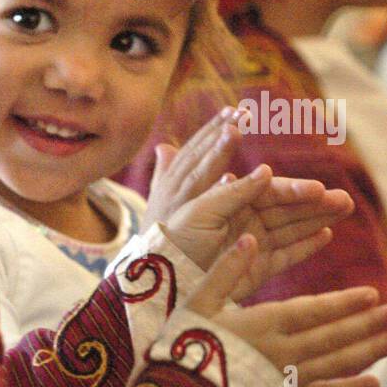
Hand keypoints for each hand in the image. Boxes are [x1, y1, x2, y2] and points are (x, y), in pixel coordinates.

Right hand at [141, 107, 241, 229]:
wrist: (144, 277)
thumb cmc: (157, 239)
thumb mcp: (159, 202)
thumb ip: (165, 173)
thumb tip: (165, 146)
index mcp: (169, 182)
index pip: (193, 150)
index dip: (211, 129)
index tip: (232, 110)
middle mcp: (171, 190)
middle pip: (196, 155)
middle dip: (217, 132)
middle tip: (240, 112)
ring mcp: (177, 207)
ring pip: (198, 174)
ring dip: (217, 152)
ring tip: (235, 132)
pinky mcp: (185, 228)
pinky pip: (207, 206)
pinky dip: (226, 190)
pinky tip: (242, 176)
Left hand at [159, 164, 353, 303]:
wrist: (160, 282)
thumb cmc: (173, 242)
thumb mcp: (199, 212)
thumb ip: (233, 193)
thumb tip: (266, 170)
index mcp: (231, 200)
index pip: (270, 192)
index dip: (295, 190)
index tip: (318, 190)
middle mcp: (245, 219)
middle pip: (287, 209)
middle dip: (316, 203)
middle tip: (345, 200)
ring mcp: (253, 244)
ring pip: (292, 228)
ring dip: (318, 219)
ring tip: (345, 209)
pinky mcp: (257, 269)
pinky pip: (286, 255)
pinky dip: (306, 246)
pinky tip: (326, 235)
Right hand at [183, 233, 386, 386]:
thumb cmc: (179, 348)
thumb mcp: (195, 305)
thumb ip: (225, 272)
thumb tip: (248, 237)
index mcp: (260, 326)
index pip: (311, 312)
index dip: (343, 303)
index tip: (372, 293)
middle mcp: (279, 354)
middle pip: (332, 338)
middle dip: (367, 325)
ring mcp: (284, 383)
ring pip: (334, 365)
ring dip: (368, 352)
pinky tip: (373, 384)